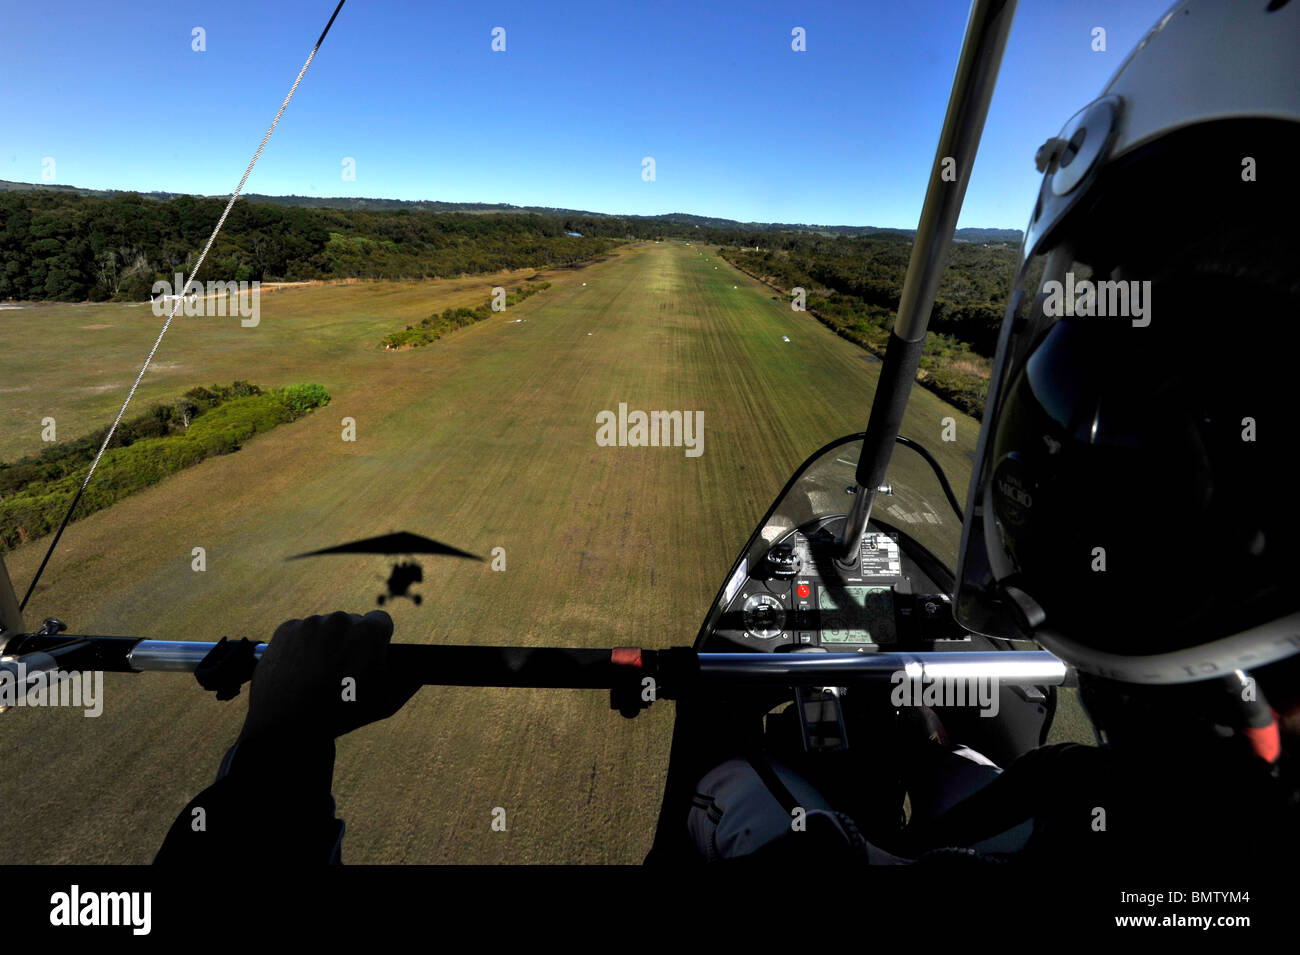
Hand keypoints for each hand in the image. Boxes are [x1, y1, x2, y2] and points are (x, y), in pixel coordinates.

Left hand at [238, 610, 420, 743]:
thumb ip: (408, 681)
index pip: (381, 621)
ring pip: (324, 627)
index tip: (368, 656)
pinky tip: (300, 669)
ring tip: (317, 674)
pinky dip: (301, 645)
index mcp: (368, 632)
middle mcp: (340, 620)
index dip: (377, 640)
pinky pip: (300, 631)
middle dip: (349, 641)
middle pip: (351, 623)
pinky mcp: (286, 628)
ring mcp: (310, 623)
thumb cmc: (340, 714)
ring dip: (325, 643)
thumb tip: (422, 670)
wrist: (286, 724)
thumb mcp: (384, 703)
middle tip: (340, 671)